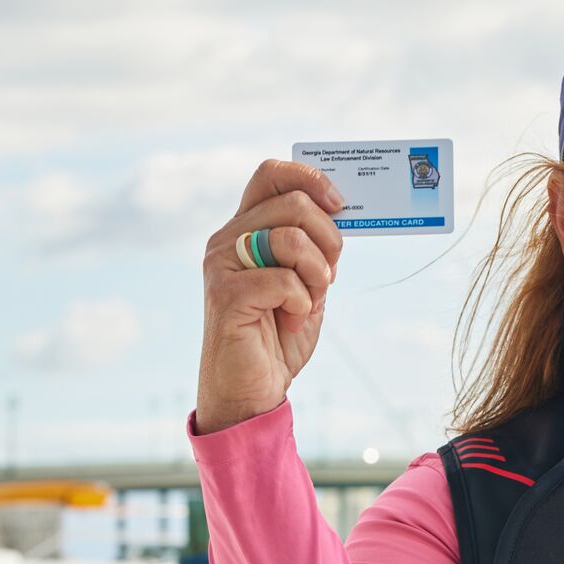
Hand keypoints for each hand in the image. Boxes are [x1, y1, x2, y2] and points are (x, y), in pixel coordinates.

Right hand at [195, 159, 346, 433]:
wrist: (253, 388)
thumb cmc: (279, 335)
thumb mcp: (307, 282)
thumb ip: (315, 248)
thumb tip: (341, 212)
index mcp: (246, 228)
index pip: (271, 174)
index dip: (309, 178)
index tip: (339, 204)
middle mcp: (227, 239)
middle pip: (294, 204)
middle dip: (329, 239)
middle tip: (329, 276)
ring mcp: (222, 265)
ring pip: (291, 238)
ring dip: (317, 273)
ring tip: (309, 302)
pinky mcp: (225, 295)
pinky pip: (284, 280)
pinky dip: (302, 303)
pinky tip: (292, 321)